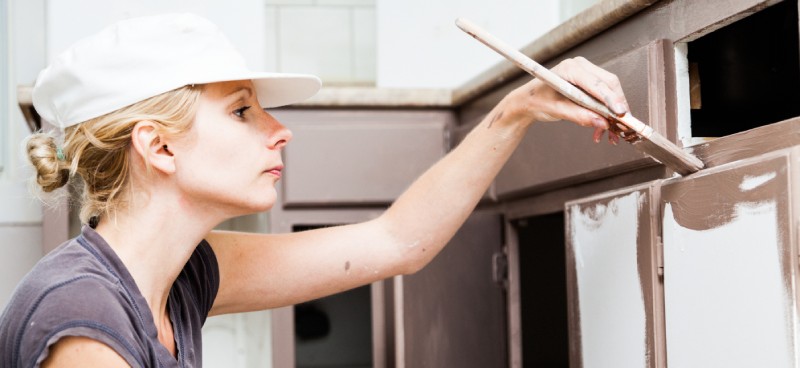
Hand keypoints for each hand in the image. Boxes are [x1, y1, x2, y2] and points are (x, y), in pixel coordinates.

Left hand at [503, 56, 629, 144]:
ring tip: (612, 134)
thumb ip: (579, 116)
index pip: (597, 83)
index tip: (621, 113)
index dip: (611, 99)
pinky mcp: (589, 82)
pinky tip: (602, 129)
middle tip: (622, 127)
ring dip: (613, 113)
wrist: (528, 100)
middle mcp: (581, 66)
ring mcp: (587, 72)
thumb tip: (602, 123)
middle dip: (617, 107)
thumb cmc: (537, 101)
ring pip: (610, 91)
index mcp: (570, 68)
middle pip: (609, 85)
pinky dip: (607, 113)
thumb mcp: (556, 110)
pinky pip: (605, 96)